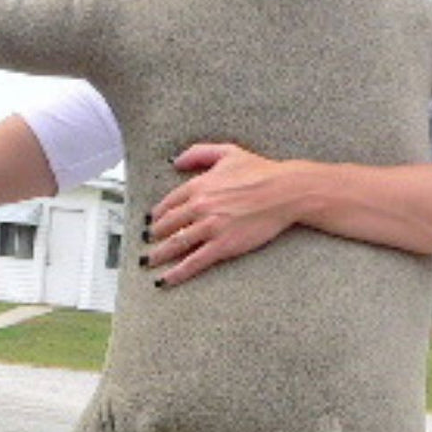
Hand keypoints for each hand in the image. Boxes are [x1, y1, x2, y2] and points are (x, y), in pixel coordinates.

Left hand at [143, 142, 300, 286]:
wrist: (285, 191)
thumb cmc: (262, 171)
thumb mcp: (228, 152)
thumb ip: (198, 153)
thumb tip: (176, 162)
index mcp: (199, 185)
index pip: (168, 203)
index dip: (156, 215)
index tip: (150, 222)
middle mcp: (200, 206)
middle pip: (167, 225)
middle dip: (153, 236)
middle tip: (146, 243)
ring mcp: (210, 227)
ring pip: (175, 244)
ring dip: (158, 255)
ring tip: (148, 262)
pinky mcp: (223, 245)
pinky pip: (194, 261)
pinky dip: (177, 272)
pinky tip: (166, 279)